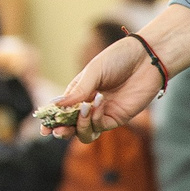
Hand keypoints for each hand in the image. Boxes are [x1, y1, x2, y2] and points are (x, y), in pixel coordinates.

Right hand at [52, 4, 189, 140]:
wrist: (146, 58)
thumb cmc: (119, 59)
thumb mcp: (93, 71)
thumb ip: (78, 90)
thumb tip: (56, 106)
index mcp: (79, 91)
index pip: (61, 110)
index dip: (51, 120)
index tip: (43, 127)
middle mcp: (89, 105)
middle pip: (71, 125)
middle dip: (62, 130)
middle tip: (55, 131)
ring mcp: (104, 113)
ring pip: (85, 132)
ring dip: (79, 125)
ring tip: (82, 111)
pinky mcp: (118, 117)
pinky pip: (100, 126)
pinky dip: (94, 118)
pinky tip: (97, 103)